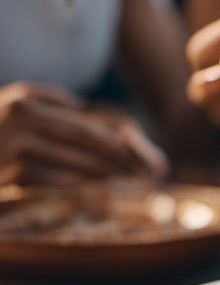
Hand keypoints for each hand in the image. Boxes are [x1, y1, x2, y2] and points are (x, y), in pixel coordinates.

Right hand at [0, 82, 167, 187]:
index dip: (112, 141)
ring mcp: (14, 154)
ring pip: (71, 167)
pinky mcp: (8, 178)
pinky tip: (92, 188)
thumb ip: (45, 96)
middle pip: (83, 147)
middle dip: (115, 160)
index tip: (134, 151)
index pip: (83, 127)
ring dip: (101, 175)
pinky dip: (75, 185)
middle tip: (140, 171)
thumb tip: (81, 106)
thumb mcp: (10, 99)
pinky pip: (51, 182)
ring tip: (125, 180)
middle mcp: (21, 128)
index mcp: (26, 107)